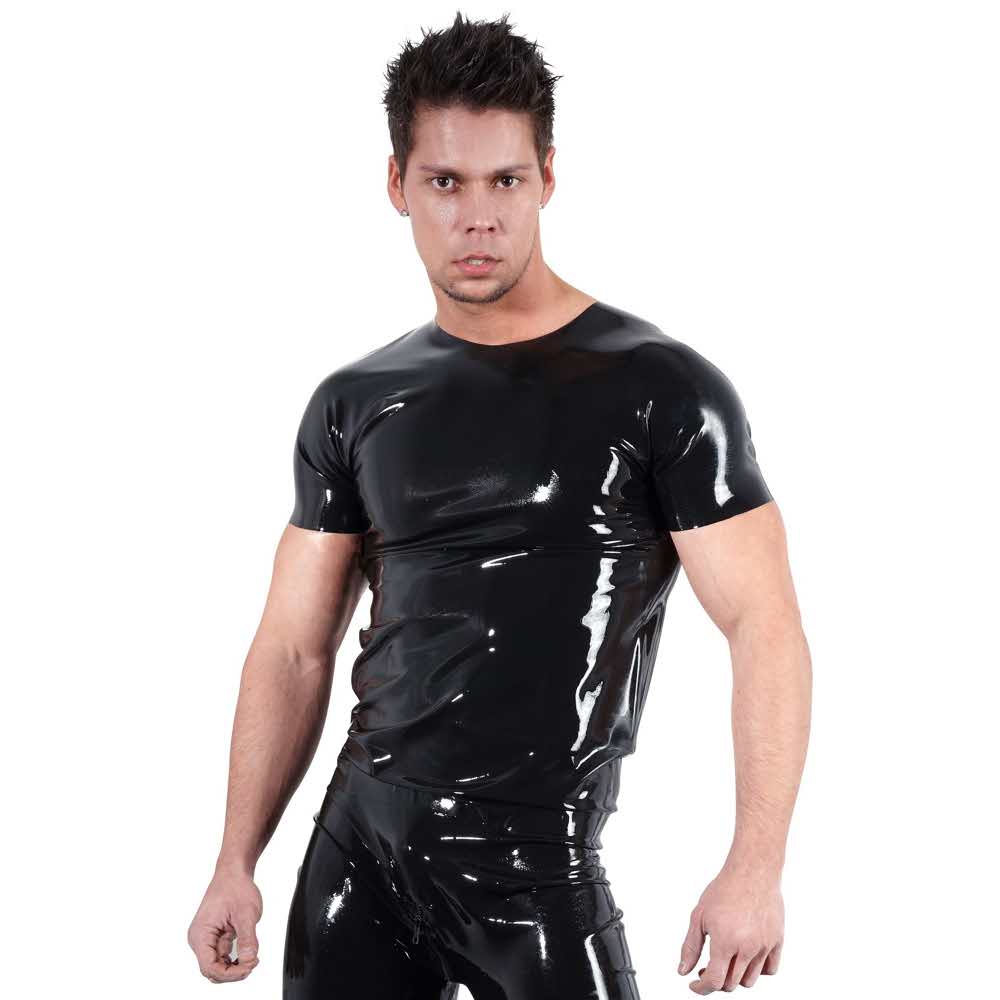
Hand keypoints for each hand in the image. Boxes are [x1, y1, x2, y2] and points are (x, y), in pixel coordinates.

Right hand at [188, 866, 262, 982]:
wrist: (234, 872)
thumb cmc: (235, 886)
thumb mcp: (246, 913)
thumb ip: (247, 939)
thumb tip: (249, 960)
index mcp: (201, 934)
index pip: (209, 967)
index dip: (230, 973)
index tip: (249, 967)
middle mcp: (200, 939)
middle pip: (213, 970)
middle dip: (233, 972)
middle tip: (253, 963)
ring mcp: (207, 939)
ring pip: (218, 965)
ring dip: (235, 966)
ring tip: (252, 957)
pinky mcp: (215, 937)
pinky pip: (223, 956)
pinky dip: (235, 958)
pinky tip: (247, 953)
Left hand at [678, 866, 783, 992]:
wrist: (752, 871)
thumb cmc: (724, 890)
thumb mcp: (699, 916)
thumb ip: (690, 946)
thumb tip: (683, 971)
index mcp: (725, 941)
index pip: (714, 981)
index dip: (701, 988)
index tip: (694, 984)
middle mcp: (747, 948)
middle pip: (731, 984)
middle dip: (716, 981)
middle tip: (707, 967)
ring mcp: (765, 946)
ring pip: (750, 981)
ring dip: (735, 977)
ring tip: (727, 961)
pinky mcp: (778, 941)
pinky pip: (770, 970)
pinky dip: (758, 971)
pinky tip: (746, 957)